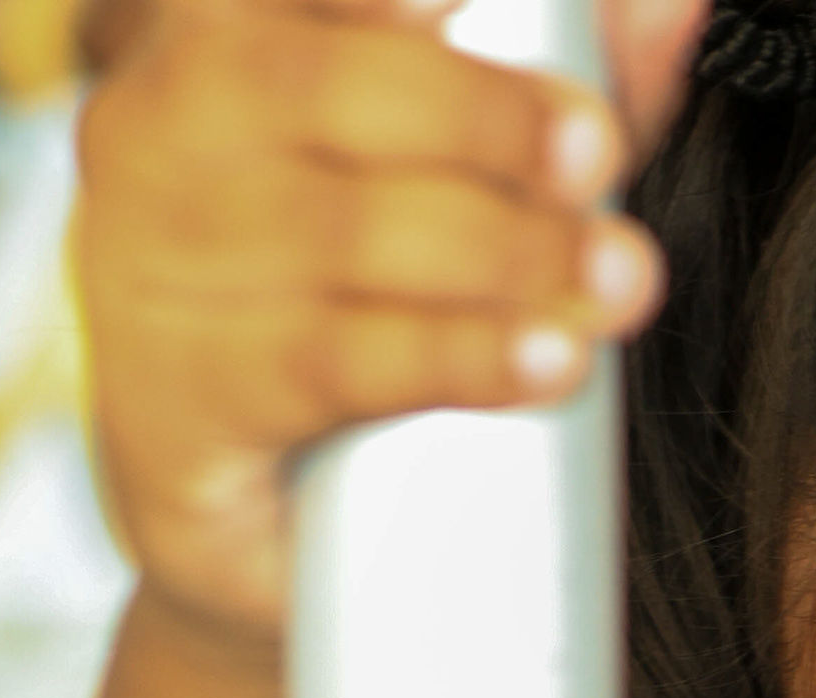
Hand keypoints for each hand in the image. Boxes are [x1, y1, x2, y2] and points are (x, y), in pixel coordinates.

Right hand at [69, 0, 692, 635]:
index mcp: (211, 33)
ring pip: (344, 235)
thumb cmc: (347, 311)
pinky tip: (542, 361)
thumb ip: (552, 88)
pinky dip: (453, 358)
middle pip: (329, 89)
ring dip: (501, 256)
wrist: (253, 528)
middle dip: (486, 121)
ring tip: (614, 281)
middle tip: (599, 157)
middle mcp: (155, 126)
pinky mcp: (171, 402)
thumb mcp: (452, 184)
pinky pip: (333, 362)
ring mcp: (145, 265)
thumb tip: (670, 9)